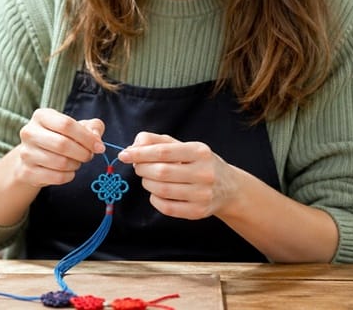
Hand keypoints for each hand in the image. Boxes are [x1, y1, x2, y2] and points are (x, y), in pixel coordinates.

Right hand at [14, 107, 105, 188]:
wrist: (32, 156)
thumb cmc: (58, 137)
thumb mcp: (75, 126)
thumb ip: (92, 127)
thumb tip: (97, 140)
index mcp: (41, 116)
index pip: (67, 124)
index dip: (87, 137)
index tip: (99, 147)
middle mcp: (29, 132)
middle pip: (63, 144)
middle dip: (83, 153)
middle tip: (89, 156)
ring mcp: (26, 153)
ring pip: (60, 163)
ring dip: (76, 165)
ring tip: (77, 162)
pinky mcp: (27, 172)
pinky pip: (56, 177)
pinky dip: (68, 176)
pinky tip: (68, 171)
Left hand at [118, 131, 237, 219]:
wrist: (228, 188)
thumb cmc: (199, 163)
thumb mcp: (183, 146)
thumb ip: (156, 141)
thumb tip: (133, 147)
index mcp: (200, 152)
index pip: (163, 152)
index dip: (140, 153)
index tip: (124, 155)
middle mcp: (204, 173)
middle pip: (161, 172)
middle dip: (142, 169)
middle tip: (138, 167)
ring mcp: (202, 194)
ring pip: (162, 190)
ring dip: (147, 183)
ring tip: (148, 178)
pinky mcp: (198, 212)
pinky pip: (166, 207)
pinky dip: (154, 199)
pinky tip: (157, 192)